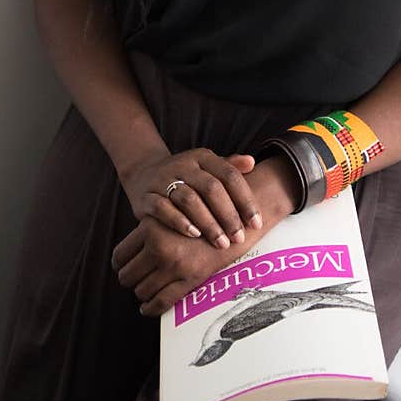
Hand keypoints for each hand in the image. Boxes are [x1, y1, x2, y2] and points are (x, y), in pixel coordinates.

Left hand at [111, 214, 244, 316]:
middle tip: (136, 278)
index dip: (120, 264)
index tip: (125, 267)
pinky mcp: (189, 280)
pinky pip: (160, 302)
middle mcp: (159, 247)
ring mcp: (174, 265)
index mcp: (150, 227)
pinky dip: (149, 309)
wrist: (232, 222)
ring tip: (147, 289)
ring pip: (141, 291)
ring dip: (142, 292)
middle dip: (130, 279)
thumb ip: (147, 230)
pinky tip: (147, 308)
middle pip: (127, 276)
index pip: (120, 255)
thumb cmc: (199, 217)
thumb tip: (126, 256)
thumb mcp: (169, 213)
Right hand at [120, 147, 261, 249]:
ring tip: (221, 242)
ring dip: (208, 222)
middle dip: (228, 215)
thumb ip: (229, 167)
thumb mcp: (207, 168)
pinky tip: (194, 235)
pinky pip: (163, 208)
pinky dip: (179, 222)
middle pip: (211, 188)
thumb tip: (252, 162)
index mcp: (203, 157)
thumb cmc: (186, 176)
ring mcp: (163, 179)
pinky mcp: (147, 196)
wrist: (144, 175)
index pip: (229, 175)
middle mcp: (183, 165)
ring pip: (189, 199)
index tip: (256, 223)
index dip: (245, 199)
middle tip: (239, 238)